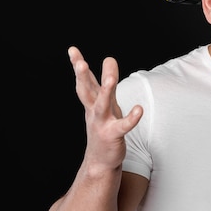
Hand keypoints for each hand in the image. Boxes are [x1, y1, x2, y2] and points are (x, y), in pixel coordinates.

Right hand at [68, 46, 142, 169]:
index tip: (72, 49)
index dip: (77, 64)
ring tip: (111, 78)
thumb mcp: (105, 102)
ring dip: (106, 92)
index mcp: (91, 102)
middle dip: (82, 76)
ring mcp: (102, 123)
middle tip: (79, 62)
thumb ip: (107, 80)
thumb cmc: (104, 126)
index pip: (84, 81)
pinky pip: (123, 125)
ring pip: (103, 105)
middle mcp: (94, 111)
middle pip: (86, 91)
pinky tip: (139, 109)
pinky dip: (131, 118)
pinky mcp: (114, 135)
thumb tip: (109, 58)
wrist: (100, 161)